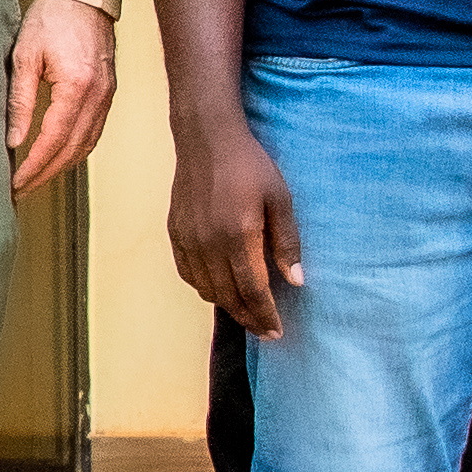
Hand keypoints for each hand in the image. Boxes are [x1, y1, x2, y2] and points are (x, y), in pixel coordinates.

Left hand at [6, 0, 120, 189]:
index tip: (14, 184)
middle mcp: (98, 96)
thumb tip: (12, 140)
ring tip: (35, 179)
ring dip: (61, 166)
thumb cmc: (50, 18)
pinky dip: (75, 150)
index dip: (33, 167)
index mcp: (77, 87)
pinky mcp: (108, 92)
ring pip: (86, 145)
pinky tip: (57, 157)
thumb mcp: (25, 57)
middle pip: (72, 150)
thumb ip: (20, 101)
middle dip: (45, 174)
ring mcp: (108, 96)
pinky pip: (94, 131)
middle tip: (20, 191)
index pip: (53, 141)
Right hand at [167, 115, 301, 336]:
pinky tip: (218, 288)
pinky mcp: (175, 233)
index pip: (253, 290)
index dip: (265, 314)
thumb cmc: (250, 165)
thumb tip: (296, 281)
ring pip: (206, 289)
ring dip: (227, 306)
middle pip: (228, 296)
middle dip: (249, 318)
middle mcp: (209, 244)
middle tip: (265, 332)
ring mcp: (188, 240)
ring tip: (246, 313)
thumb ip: (287, 242)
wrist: (206, 139)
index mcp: (238, 236)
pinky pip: (188, 273)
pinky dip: (204, 288)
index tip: (277, 331)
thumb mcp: (280, 199)